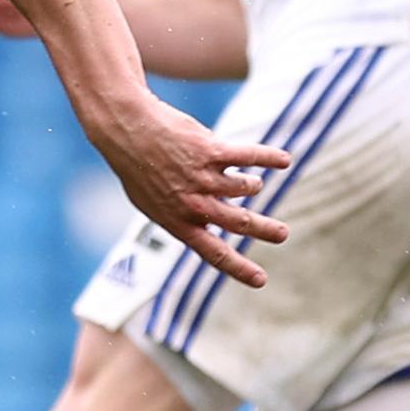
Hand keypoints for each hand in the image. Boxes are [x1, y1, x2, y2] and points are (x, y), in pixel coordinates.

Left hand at [83, 97, 290, 288]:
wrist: (125, 130)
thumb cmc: (136, 166)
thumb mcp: (151, 202)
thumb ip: (179, 216)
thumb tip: (204, 227)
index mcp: (178, 222)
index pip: (213, 253)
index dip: (239, 269)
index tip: (261, 281)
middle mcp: (193, 204)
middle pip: (240, 223)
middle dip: (265, 230)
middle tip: (282, 234)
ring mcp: (202, 178)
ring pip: (246, 188)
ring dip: (252, 185)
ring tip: (251, 183)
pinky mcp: (211, 152)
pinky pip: (250, 157)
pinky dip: (270, 158)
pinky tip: (284, 160)